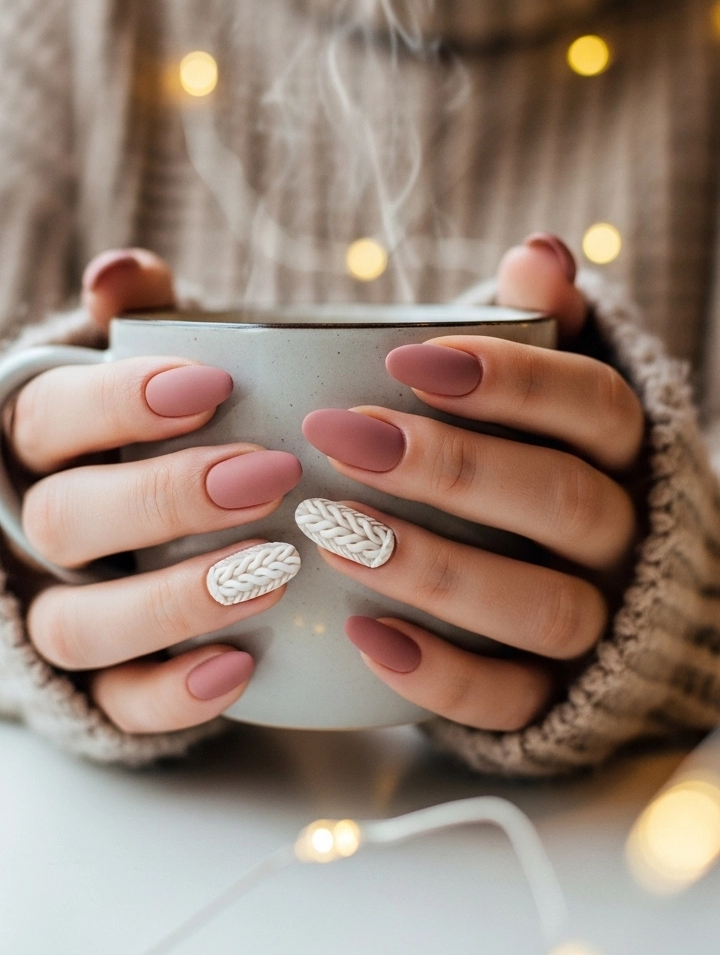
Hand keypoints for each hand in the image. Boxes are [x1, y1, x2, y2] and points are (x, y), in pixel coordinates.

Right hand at [6, 250, 301, 734]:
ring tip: (273, 571)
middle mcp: (37, 531)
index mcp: (43, 444)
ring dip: (172, 601)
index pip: (50, 418)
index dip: (119, 402)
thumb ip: (143, 318)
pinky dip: (172, 696)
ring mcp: (63, 612)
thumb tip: (122, 271)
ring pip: (79, 627)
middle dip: (164, 497)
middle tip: (271, 474)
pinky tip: (242, 669)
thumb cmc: (159, 431)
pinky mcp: (100, 688)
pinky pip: (115, 706)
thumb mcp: (150, 364)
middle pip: (64, 521)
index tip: (213, 384)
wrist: (134, 530)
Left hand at [301, 234, 644, 731]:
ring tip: (331, 531)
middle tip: (339, 435)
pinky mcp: (553, 699)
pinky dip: (440, 674)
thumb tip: (538, 253)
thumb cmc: (532, 457)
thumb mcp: (540, 388)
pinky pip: (511, 701)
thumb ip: (539, 326)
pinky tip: (362, 633)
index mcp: (623, 451)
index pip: (594, 406)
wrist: (580, 587)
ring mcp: (595, 623)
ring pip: (541, 607)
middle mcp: (622, 537)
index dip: (509, 380)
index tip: (403, 359)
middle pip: (562, 502)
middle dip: (450, 467)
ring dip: (436, 568)